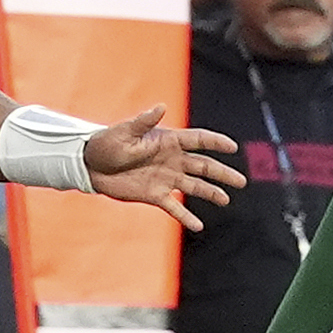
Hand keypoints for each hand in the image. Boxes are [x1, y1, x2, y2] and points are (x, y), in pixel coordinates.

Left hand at [81, 105, 242, 229]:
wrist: (90, 166)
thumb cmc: (106, 143)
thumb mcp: (124, 131)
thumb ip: (144, 122)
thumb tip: (162, 107)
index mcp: (167, 141)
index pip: (197, 140)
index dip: (216, 143)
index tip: (232, 147)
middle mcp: (171, 160)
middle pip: (203, 166)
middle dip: (222, 173)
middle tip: (242, 181)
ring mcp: (165, 178)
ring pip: (194, 186)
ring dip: (211, 193)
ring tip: (226, 200)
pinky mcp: (155, 195)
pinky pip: (175, 207)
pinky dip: (186, 217)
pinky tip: (198, 226)